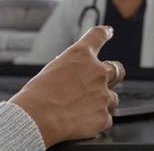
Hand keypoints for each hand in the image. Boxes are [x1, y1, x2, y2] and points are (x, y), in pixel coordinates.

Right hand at [10, 25, 124, 147]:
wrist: (36, 119)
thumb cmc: (37, 95)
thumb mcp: (51, 71)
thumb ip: (70, 70)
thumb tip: (75, 78)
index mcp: (81, 55)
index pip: (98, 36)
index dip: (105, 33)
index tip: (109, 31)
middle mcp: (97, 71)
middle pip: (117, 69)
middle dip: (113, 75)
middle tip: (105, 82)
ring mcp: (103, 94)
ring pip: (112, 98)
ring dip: (101, 102)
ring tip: (81, 110)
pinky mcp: (103, 116)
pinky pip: (105, 118)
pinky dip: (96, 121)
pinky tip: (80, 123)